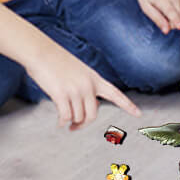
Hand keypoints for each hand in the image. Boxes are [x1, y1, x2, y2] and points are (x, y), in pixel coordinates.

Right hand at [26, 50, 140, 129]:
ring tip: (65, 121)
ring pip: (78, 117)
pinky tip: (59, 123)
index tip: (139, 114)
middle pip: (93, 114)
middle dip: (83, 124)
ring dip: (71, 122)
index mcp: (95, 78)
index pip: (115, 94)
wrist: (40, 51)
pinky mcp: (61, 94)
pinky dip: (62, 123)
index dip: (128, 105)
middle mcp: (88, 85)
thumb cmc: (56, 61)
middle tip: (75, 127)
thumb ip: (85, 88)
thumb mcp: (77, 72)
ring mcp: (75, 90)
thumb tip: (84, 111)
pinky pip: (66, 117)